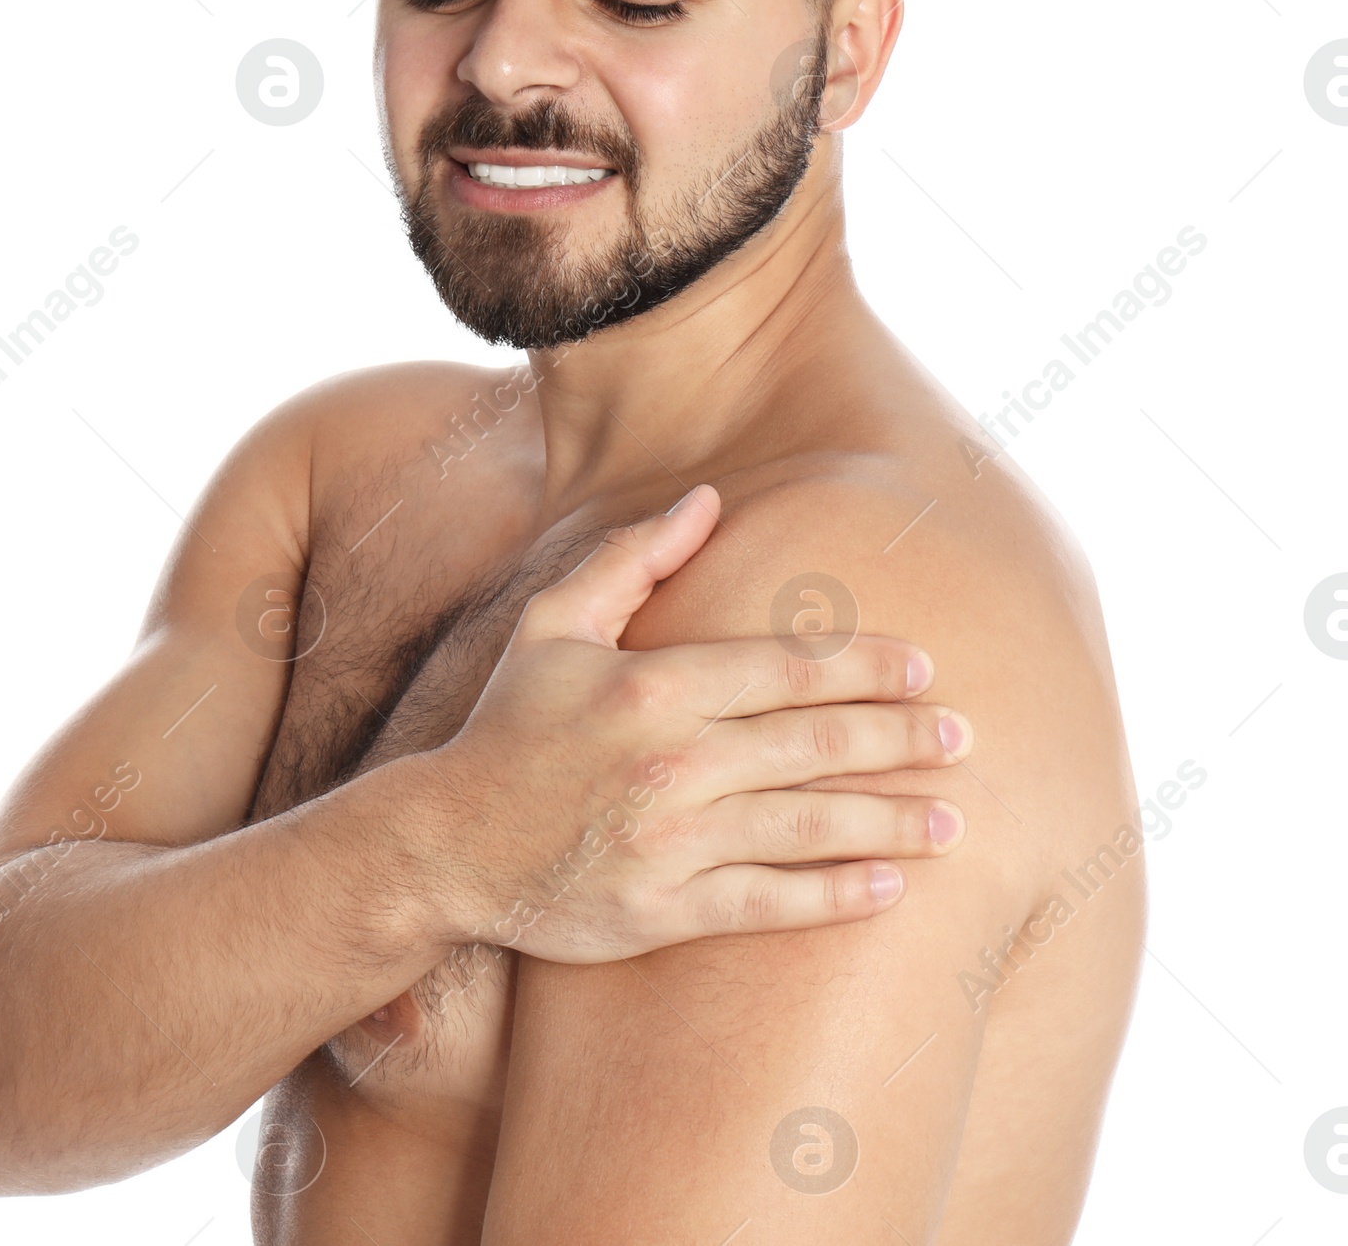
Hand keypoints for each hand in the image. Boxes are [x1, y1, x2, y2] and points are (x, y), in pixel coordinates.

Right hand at [416, 485, 970, 962]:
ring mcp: (670, 841)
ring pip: (808, 826)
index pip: (785, 669)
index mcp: (652, 684)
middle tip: (965, 737)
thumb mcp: (553, 623)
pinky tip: (891, 886)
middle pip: (813, 743)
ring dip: (891, 820)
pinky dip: (836, 897)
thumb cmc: (508, 728)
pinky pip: (769, 905)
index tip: (925, 667)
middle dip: (900, 738)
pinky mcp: (662, 911)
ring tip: (955, 821)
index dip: (865, 666)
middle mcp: (671, 760)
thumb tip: (708, 497)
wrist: (441, 846)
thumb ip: (633, 558)